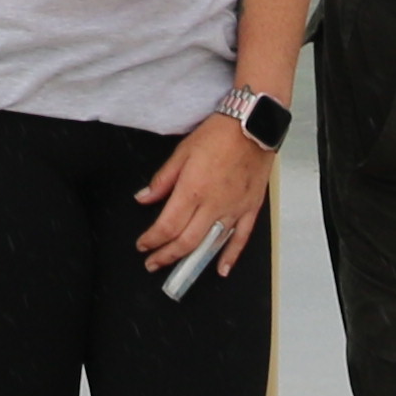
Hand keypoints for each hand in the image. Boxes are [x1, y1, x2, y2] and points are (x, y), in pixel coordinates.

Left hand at [133, 109, 272, 275]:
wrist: (252, 125)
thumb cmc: (218, 135)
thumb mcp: (182, 152)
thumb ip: (162, 180)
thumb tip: (144, 198)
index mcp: (192, 189)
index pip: (167, 226)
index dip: (152, 240)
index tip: (143, 245)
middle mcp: (213, 204)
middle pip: (186, 241)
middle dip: (166, 256)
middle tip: (152, 263)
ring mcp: (234, 209)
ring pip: (210, 244)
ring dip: (192, 261)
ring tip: (177, 269)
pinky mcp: (250, 208)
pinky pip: (240, 238)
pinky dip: (231, 256)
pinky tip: (221, 269)